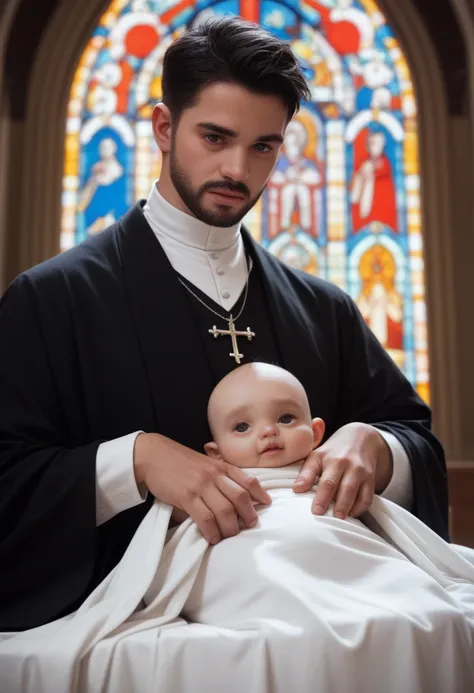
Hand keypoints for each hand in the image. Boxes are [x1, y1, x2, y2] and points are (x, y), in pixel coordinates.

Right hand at [134, 433, 271, 543]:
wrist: (154, 455)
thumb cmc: (180, 462)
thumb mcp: (205, 464)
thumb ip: (219, 477)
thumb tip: (233, 501)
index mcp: (221, 466)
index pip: (247, 480)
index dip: (260, 493)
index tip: (266, 503)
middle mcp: (214, 475)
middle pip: (240, 498)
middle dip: (248, 515)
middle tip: (249, 525)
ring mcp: (201, 485)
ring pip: (224, 511)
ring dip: (230, 528)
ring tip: (229, 535)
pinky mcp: (186, 496)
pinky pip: (204, 518)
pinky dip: (212, 531)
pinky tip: (213, 537)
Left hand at [292, 423, 392, 519]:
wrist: (361, 439)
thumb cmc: (333, 452)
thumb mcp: (317, 456)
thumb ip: (306, 473)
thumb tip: (296, 489)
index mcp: (326, 458)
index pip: (320, 475)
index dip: (314, 490)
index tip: (310, 505)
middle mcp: (343, 462)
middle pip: (337, 484)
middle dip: (330, 501)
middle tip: (322, 516)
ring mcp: (358, 470)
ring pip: (353, 490)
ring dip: (345, 507)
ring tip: (338, 519)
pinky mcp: (370, 478)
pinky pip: (366, 496)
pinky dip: (359, 508)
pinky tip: (351, 514)